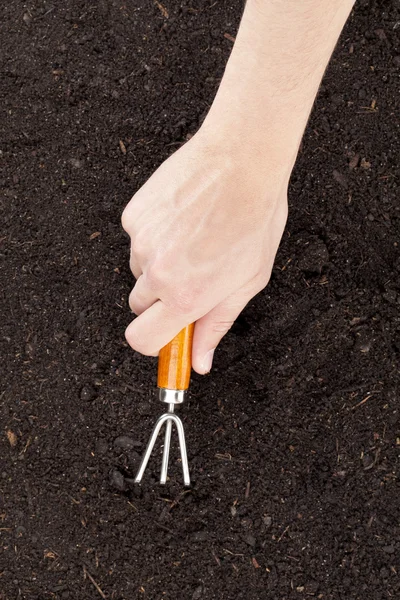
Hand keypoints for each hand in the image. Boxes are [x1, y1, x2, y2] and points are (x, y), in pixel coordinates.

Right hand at [121, 128, 288, 374]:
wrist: (242, 161)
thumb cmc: (255, 220)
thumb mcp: (246, 282)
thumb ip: (216, 325)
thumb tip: (198, 362)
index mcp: (186, 297)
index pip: (142, 340)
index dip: (154, 342)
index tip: (168, 336)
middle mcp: (157, 272)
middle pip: (138, 306)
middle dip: (160, 301)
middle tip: (192, 277)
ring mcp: (141, 241)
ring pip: (138, 270)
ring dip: (158, 265)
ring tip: (193, 240)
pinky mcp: (134, 214)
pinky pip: (137, 238)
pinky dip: (155, 235)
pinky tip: (182, 219)